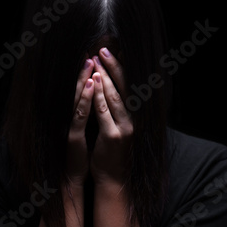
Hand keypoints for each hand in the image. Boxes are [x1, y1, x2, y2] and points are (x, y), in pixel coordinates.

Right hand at [66, 58, 94, 187]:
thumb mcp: (87, 133)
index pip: (83, 92)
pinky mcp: (73, 135)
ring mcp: (71, 126)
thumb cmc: (82, 155)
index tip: (95, 59)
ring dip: (83, 79)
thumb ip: (90, 116)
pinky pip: (80, 114)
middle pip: (79, 91)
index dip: (87, 75)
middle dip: (85, 71)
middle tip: (90, 52)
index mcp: (78, 118)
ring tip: (89, 61)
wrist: (72, 177)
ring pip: (78, 98)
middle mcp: (72, 119)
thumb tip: (99, 102)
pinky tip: (90, 85)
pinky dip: (85, 98)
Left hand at [90, 48, 132, 186]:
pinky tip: (93, 82)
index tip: (113, 51)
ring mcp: (124, 128)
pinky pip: (104, 111)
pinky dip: (98, 95)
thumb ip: (117, 111)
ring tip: (96, 60)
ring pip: (114, 96)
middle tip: (103, 49)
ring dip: (104, 77)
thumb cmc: (112, 153)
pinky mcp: (113, 136)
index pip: (129, 87)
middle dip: (113, 67)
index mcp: (133, 116)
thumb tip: (113, 91)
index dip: (121, 69)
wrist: (113, 177)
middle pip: (124, 87)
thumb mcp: (118, 129)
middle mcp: (132, 119)